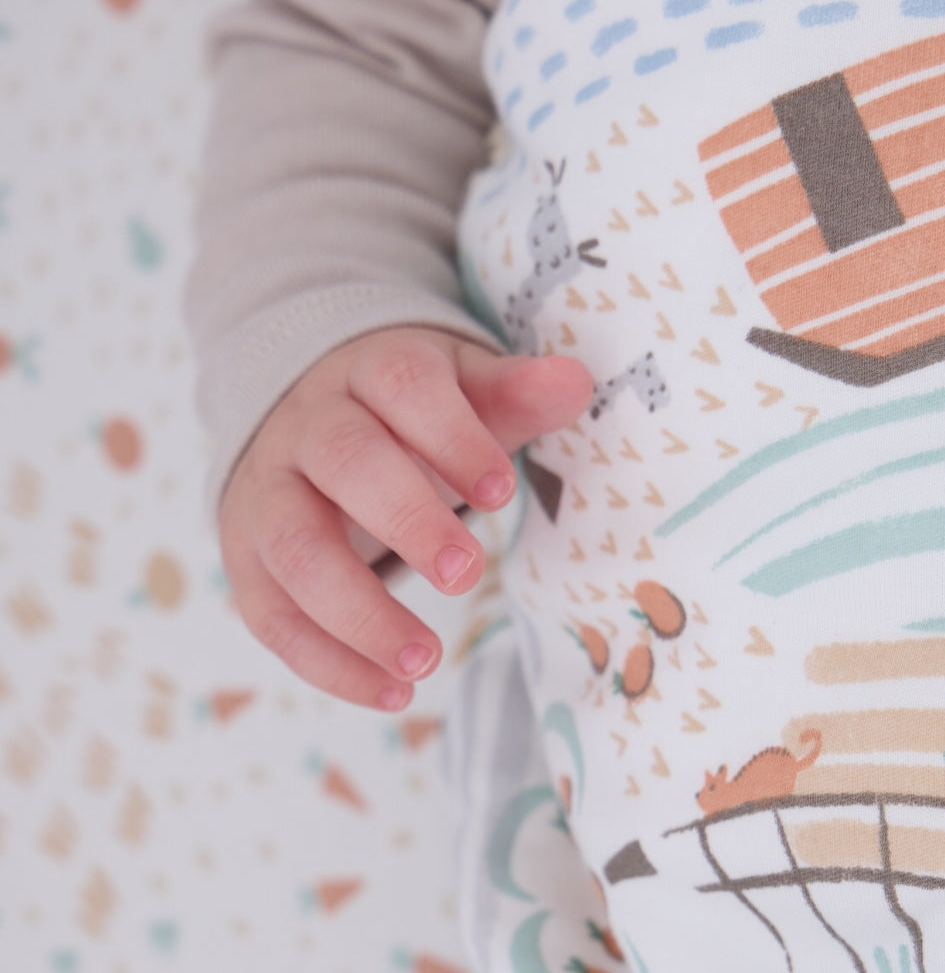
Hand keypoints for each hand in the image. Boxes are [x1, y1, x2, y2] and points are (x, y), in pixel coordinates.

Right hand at [218, 327, 593, 710]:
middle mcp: (310, 425)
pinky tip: (389, 693)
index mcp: (372, 372)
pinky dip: (325, 661)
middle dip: (406, 519)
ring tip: (425, 662)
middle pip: (344, 461)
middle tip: (467, 573)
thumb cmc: (408, 414)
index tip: (501, 492)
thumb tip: (576, 382)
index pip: (402, 386)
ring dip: (356, 611)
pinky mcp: (246, 552)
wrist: (310, 417)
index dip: (451, 437)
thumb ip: (516, 393)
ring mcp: (270, 489)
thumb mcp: (464, 390)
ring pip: (294, 545)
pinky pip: (270, 612)